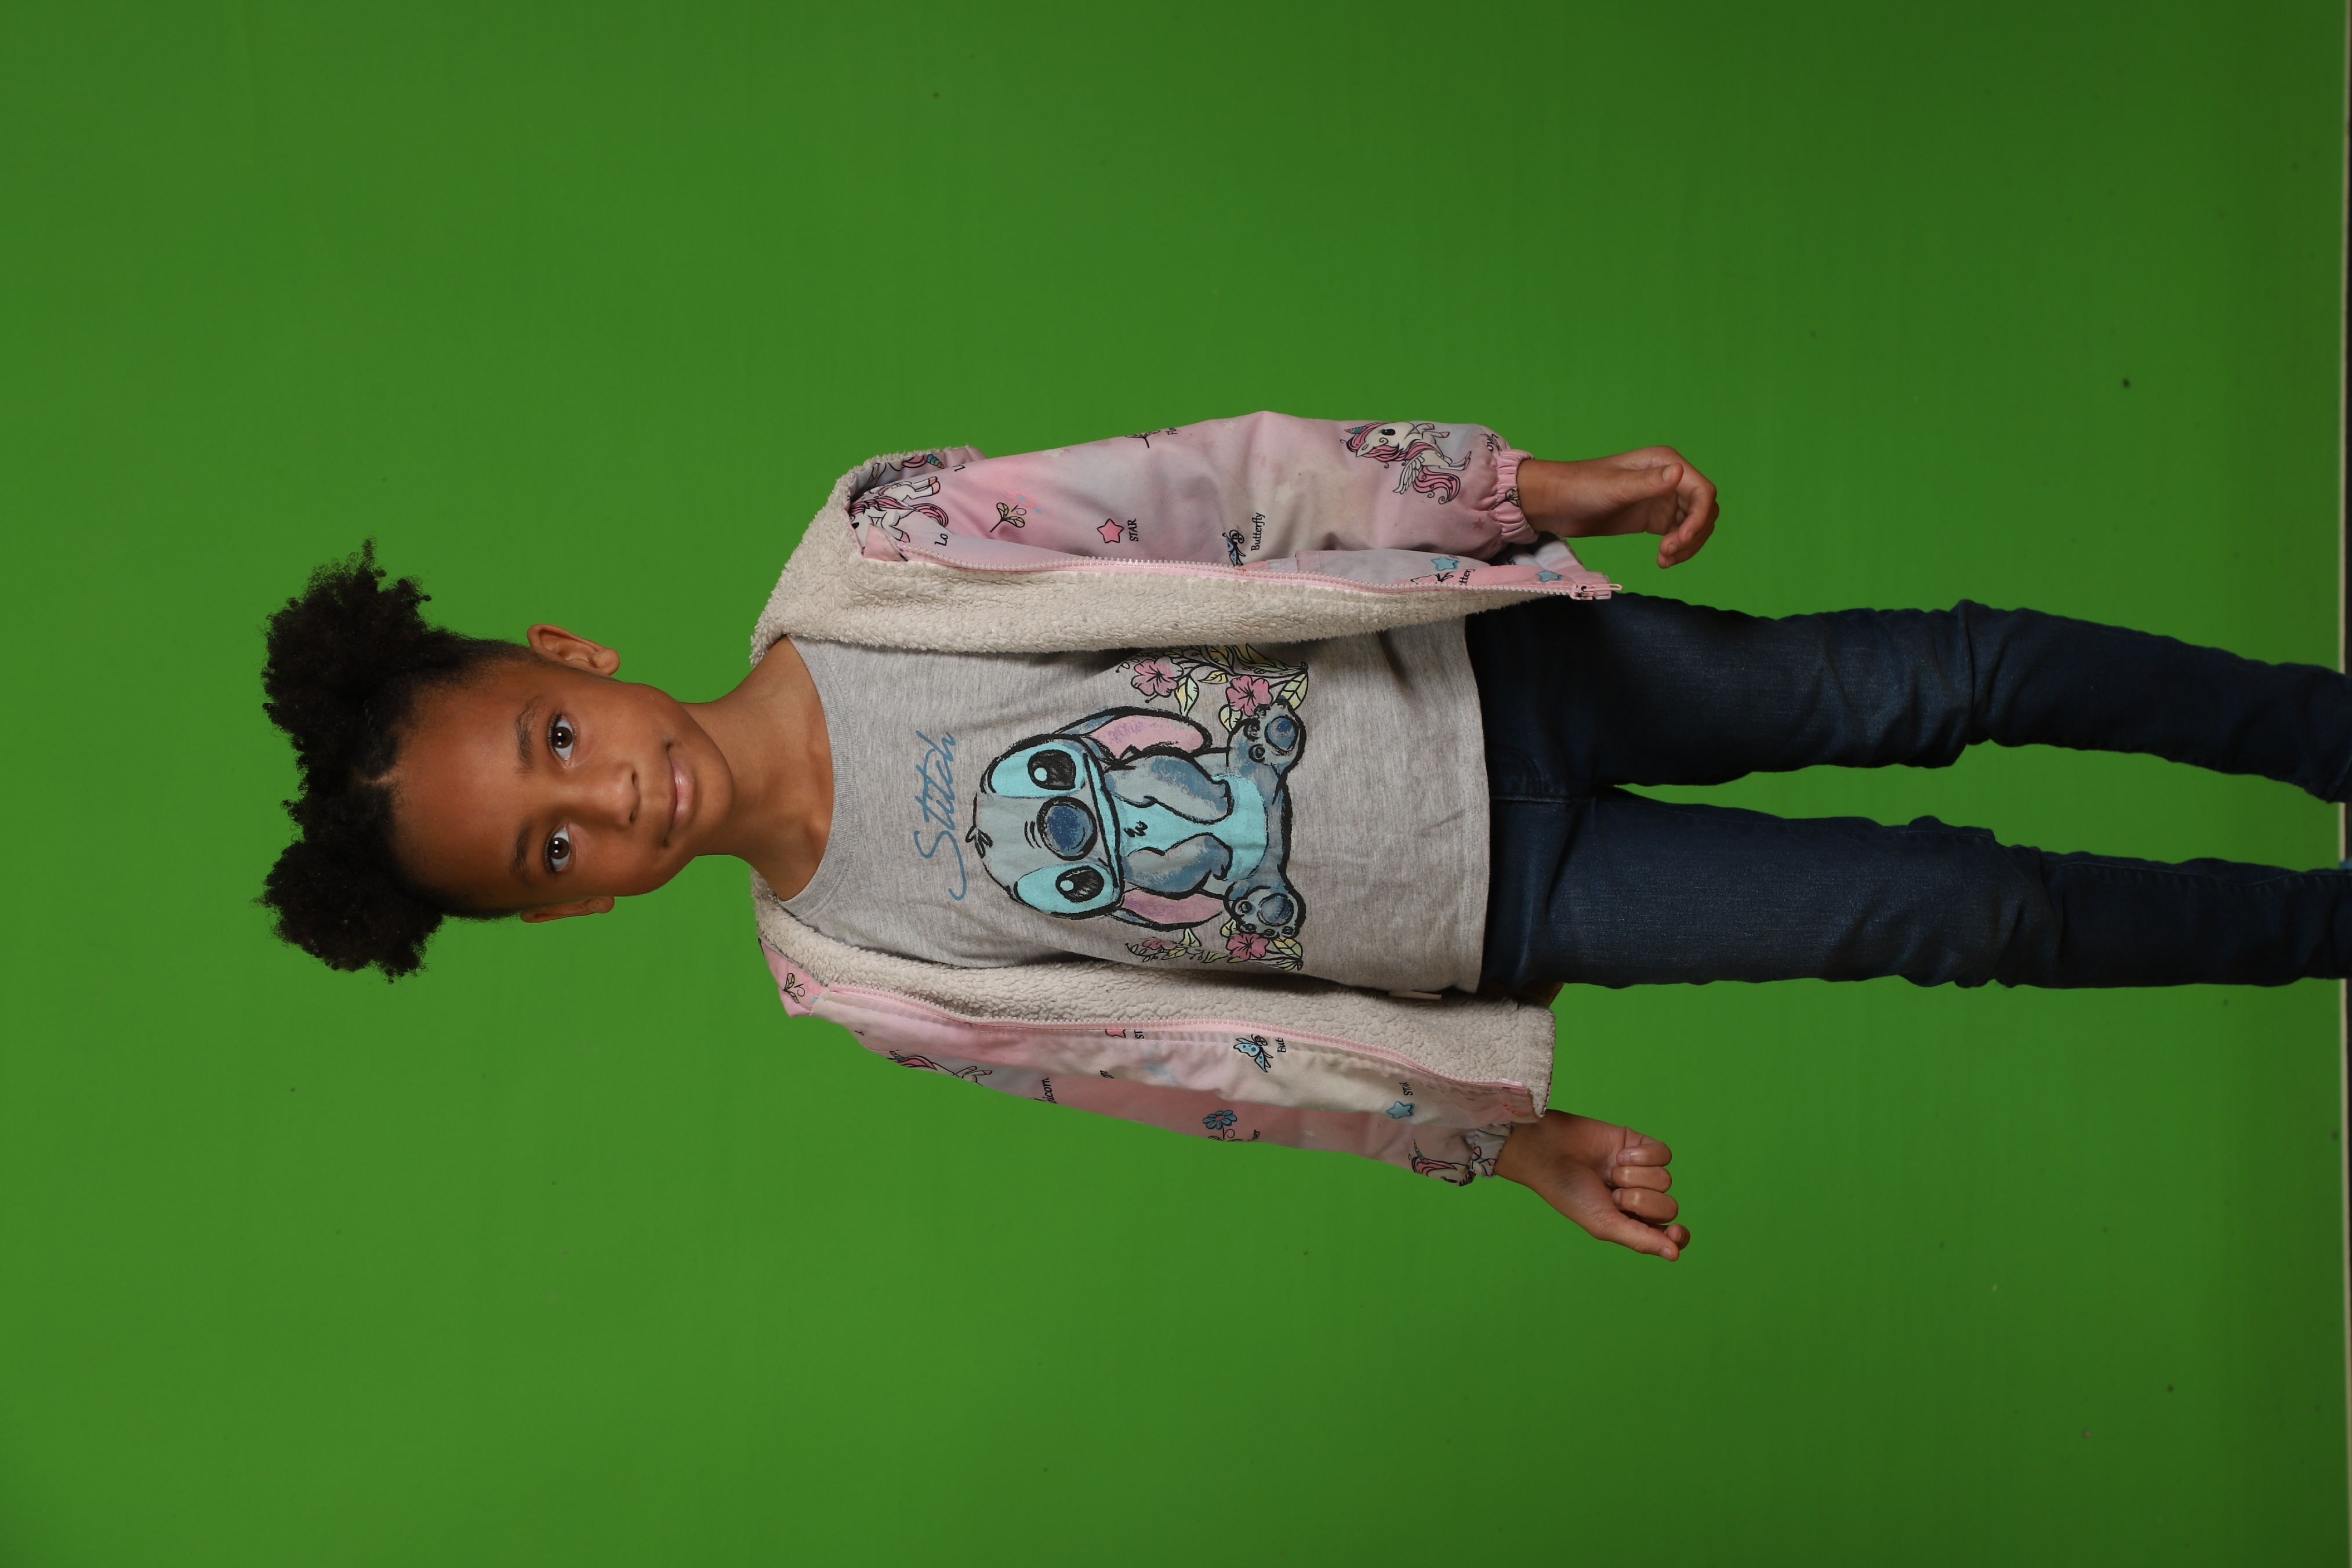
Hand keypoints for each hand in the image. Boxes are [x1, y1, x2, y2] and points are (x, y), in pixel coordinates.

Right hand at [1495, 1110, 1687, 1259]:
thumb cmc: (1571, 1192)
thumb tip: (1675, 1254)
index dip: (1679, 1236)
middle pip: (1669, 1207)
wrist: (1549, 1151)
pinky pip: (1663, 1153)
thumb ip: (1641, 1240)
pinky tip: (1619, 1155)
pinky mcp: (1640, 1145)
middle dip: (1640, 1202)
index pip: (1671, 1236)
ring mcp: (1641, 1171)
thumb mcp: (1604, 1224)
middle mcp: (1639, 1198)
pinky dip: (1642, 1156)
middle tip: (1612, 1195)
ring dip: (1634, 1177)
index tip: (1677, 1231)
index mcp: (1632, 1223)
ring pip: (1666, 1180)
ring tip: (1608, 1173)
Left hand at [1516, 447, 1718, 568]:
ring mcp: (1663, 499)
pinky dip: (1677, 549)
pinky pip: (1679, 535)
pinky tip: (1662, 561)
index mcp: (1665, 463)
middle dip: (1693, 535)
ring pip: (1694, 525)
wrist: (1556, 504)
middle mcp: (1669, 479)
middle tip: (1668, 553)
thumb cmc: (1581, 488)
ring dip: (1687, 546)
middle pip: (1703, 511)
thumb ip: (1648, 482)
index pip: (1703, 491)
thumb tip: (1679, 472)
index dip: (1700, 518)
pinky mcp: (1654, 519)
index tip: (1682, 540)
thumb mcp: (1615, 487)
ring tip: (1664, 560)